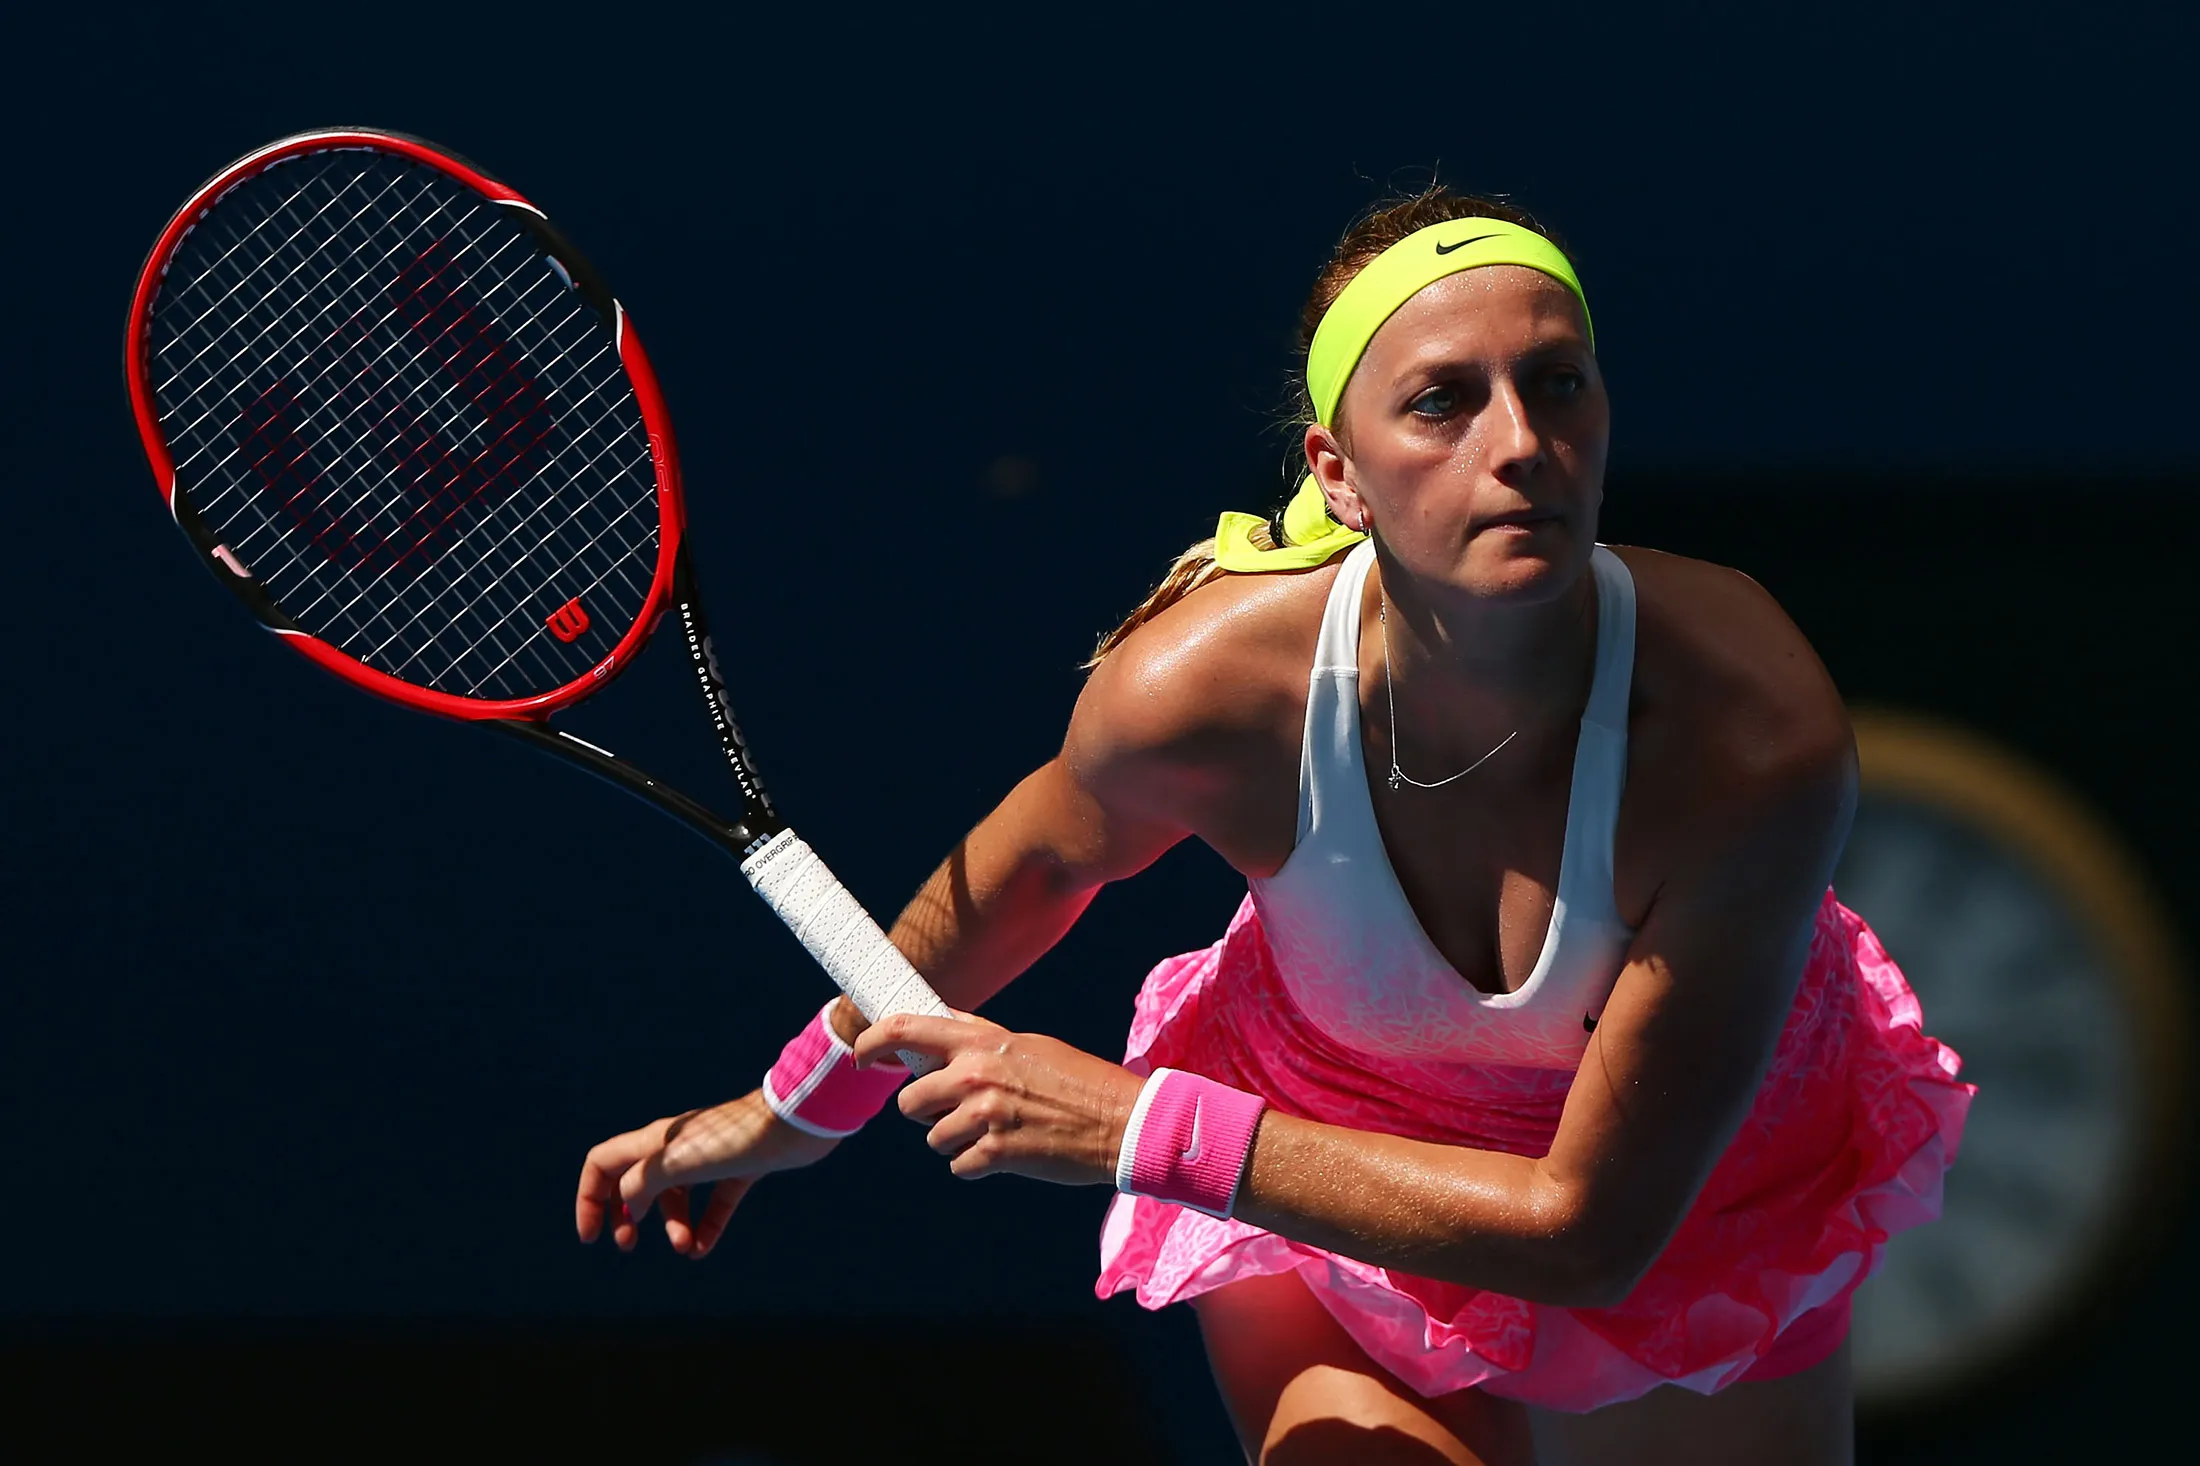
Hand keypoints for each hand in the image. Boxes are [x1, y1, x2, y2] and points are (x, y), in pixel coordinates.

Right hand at [574, 1090, 839, 1257]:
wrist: (795, 1122)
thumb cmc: (735, 1137)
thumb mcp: (678, 1162)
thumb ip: (643, 1181)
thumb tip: (628, 1205)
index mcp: (654, 1141)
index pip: (602, 1164)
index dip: (589, 1199)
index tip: (592, 1237)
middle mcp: (676, 1147)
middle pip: (634, 1182)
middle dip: (626, 1216)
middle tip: (628, 1246)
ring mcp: (709, 1158)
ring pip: (676, 1197)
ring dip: (674, 1226)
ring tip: (685, 1248)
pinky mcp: (740, 1169)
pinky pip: (714, 1204)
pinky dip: (706, 1227)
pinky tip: (703, 1249)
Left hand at [852, 1012, 1143, 1185]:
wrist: (1121, 1121)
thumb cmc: (1077, 1081)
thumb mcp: (1026, 1044)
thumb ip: (979, 1037)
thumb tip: (938, 1022)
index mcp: (983, 1041)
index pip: (905, 1028)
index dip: (871, 1041)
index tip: (861, 1056)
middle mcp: (977, 1074)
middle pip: (910, 1101)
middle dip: (927, 1112)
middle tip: (961, 1112)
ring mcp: (984, 1115)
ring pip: (933, 1138)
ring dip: (957, 1141)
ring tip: (997, 1132)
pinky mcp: (996, 1154)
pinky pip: (959, 1165)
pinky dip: (978, 1164)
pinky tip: (1009, 1152)